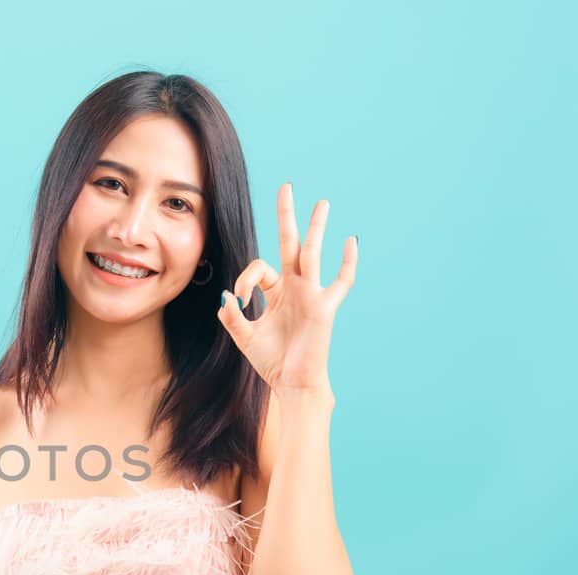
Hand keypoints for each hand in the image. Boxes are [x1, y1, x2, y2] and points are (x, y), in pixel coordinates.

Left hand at [217, 182, 357, 393]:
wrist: (292, 383)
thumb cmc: (272, 361)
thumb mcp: (244, 337)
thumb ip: (232, 317)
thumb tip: (227, 296)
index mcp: (277, 292)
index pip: (258, 268)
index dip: (244, 279)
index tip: (239, 301)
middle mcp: (295, 287)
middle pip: (290, 244)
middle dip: (287, 216)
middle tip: (286, 187)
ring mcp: (311, 294)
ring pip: (313, 253)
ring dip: (315, 227)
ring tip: (321, 202)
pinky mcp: (324, 307)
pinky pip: (341, 282)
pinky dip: (347, 263)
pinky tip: (351, 241)